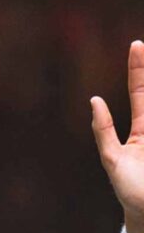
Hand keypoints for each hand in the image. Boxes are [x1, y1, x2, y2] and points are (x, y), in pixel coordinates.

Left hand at [92, 41, 143, 232]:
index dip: (139, 70)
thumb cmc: (128, 188)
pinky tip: (130, 117)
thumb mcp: (112, 158)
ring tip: (141, 54)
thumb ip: (103, 130)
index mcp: (143, 131)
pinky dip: (135, 110)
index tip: (136, 44)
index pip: (141, 93)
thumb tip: (94, 100)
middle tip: (139, 44)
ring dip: (143, 85)